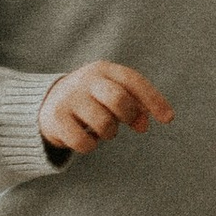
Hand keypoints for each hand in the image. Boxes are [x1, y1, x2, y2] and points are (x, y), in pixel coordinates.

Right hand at [38, 59, 173, 157]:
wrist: (46, 103)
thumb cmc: (91, 100)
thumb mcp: (113, 95)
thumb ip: (135, 106)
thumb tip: (144, 124)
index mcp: (103, 70)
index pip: (133, 81)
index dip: (154, 99)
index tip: (169, 119)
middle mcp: (85, 80)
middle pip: (118, 99)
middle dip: (128, 116)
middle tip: (125, 123)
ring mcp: (69, 98)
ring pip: (104, 124)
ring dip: (109, 133)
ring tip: (101, 129)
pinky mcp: (56, 119)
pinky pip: (85, 143)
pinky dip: (90, 145)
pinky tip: (85, 138)